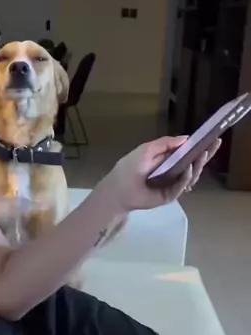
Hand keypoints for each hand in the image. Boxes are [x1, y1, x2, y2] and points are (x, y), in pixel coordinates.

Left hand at [101, 135, 220, 212]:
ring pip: (191, 175)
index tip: (212, 138)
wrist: (118, 189)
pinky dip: (186, 177)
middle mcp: (174, 172)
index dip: (200, 146)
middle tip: (215, 144)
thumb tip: (186, 138)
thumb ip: (166, 143)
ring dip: (198, 165)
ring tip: (202, 154)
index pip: (188, 153)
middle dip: (205, 154)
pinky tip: (189, 168)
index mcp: (169, 160)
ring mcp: (173, 185)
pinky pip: (181, 186)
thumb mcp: (147, 149)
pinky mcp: (170, 196)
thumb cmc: (130, 167)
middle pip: (194, 164)